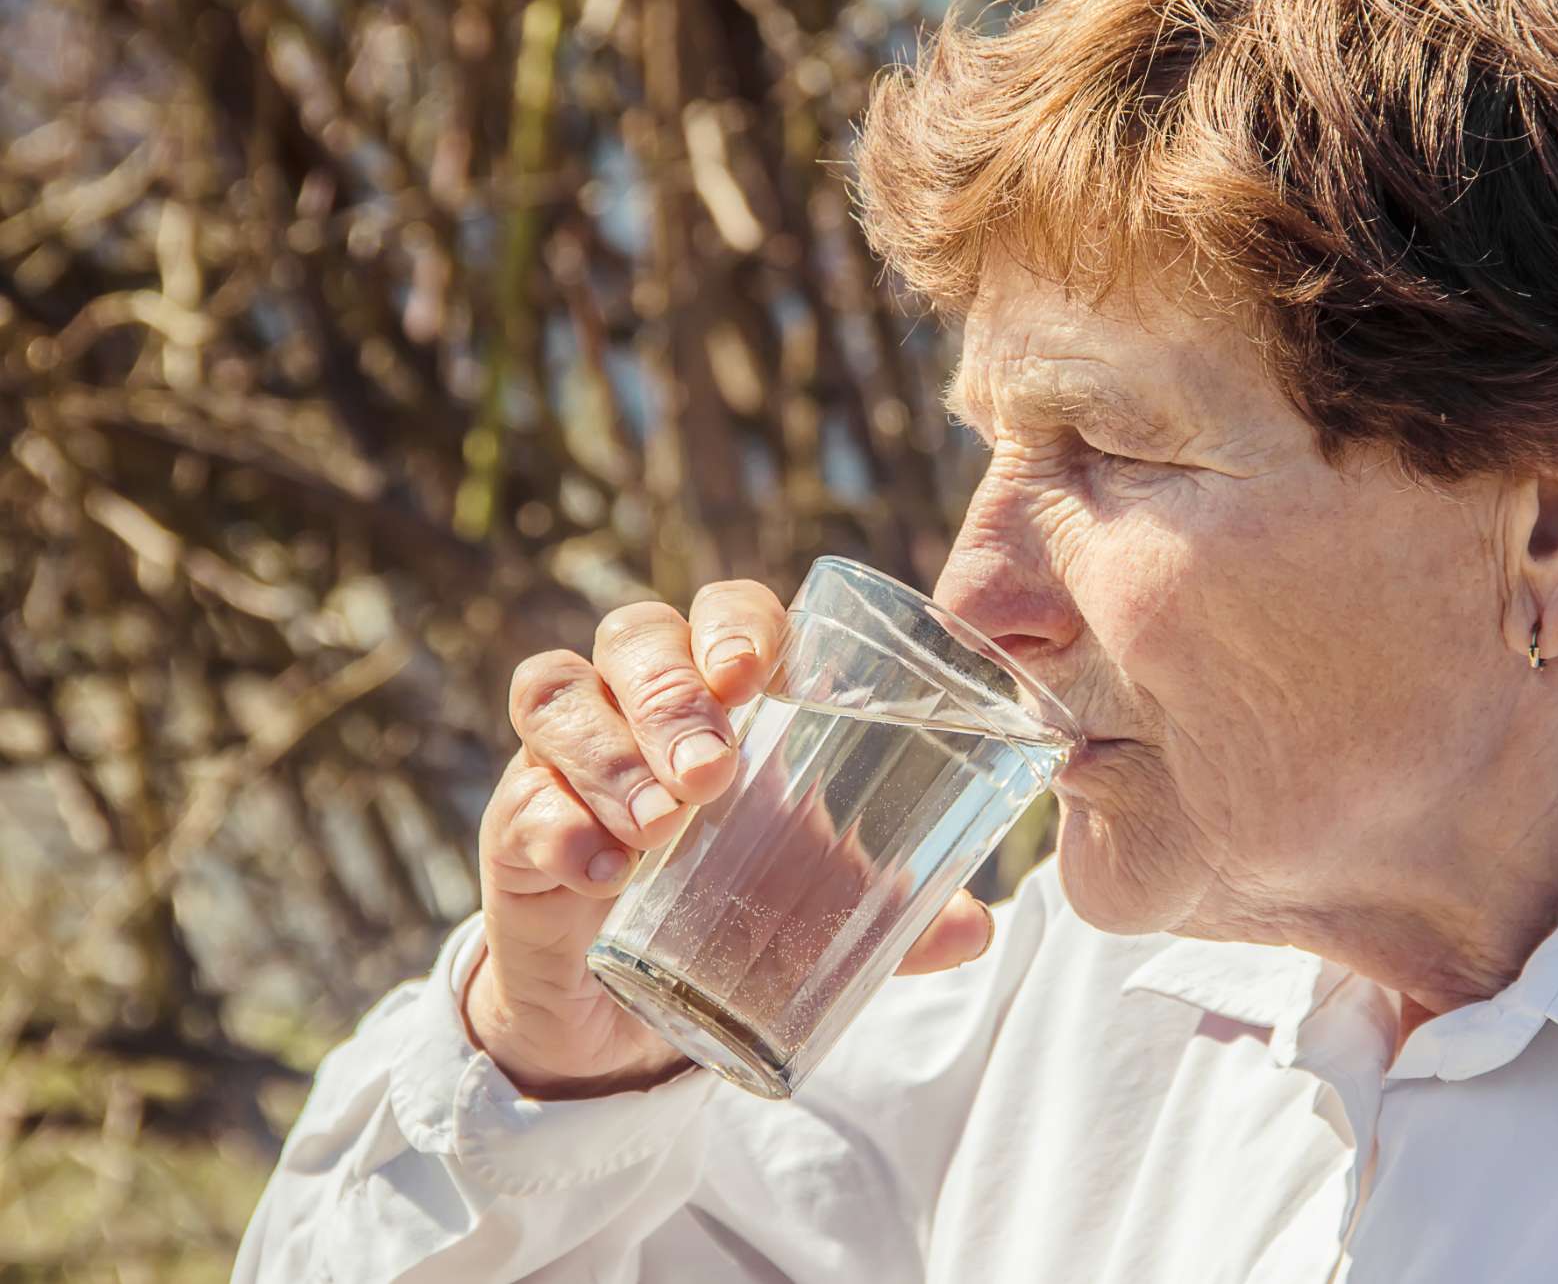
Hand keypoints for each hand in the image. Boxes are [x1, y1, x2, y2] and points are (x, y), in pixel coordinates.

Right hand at [465, 580, 998, 1099]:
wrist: (628, 1013)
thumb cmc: (735, 910)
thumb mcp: (819, 906)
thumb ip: (893, 911)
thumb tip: (977, 925)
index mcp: (723, 694)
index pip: (724, 611)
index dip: (734, 624)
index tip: (751, 675)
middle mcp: (636, 702)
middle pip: (634, 635)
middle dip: (670, 694)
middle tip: (710, 774)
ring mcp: (563, 758)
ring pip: (558, 694)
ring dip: (611, 754)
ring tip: (660, 831)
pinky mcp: (513, 826)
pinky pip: (519, 801)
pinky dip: (559, 829)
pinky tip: (602, 874)